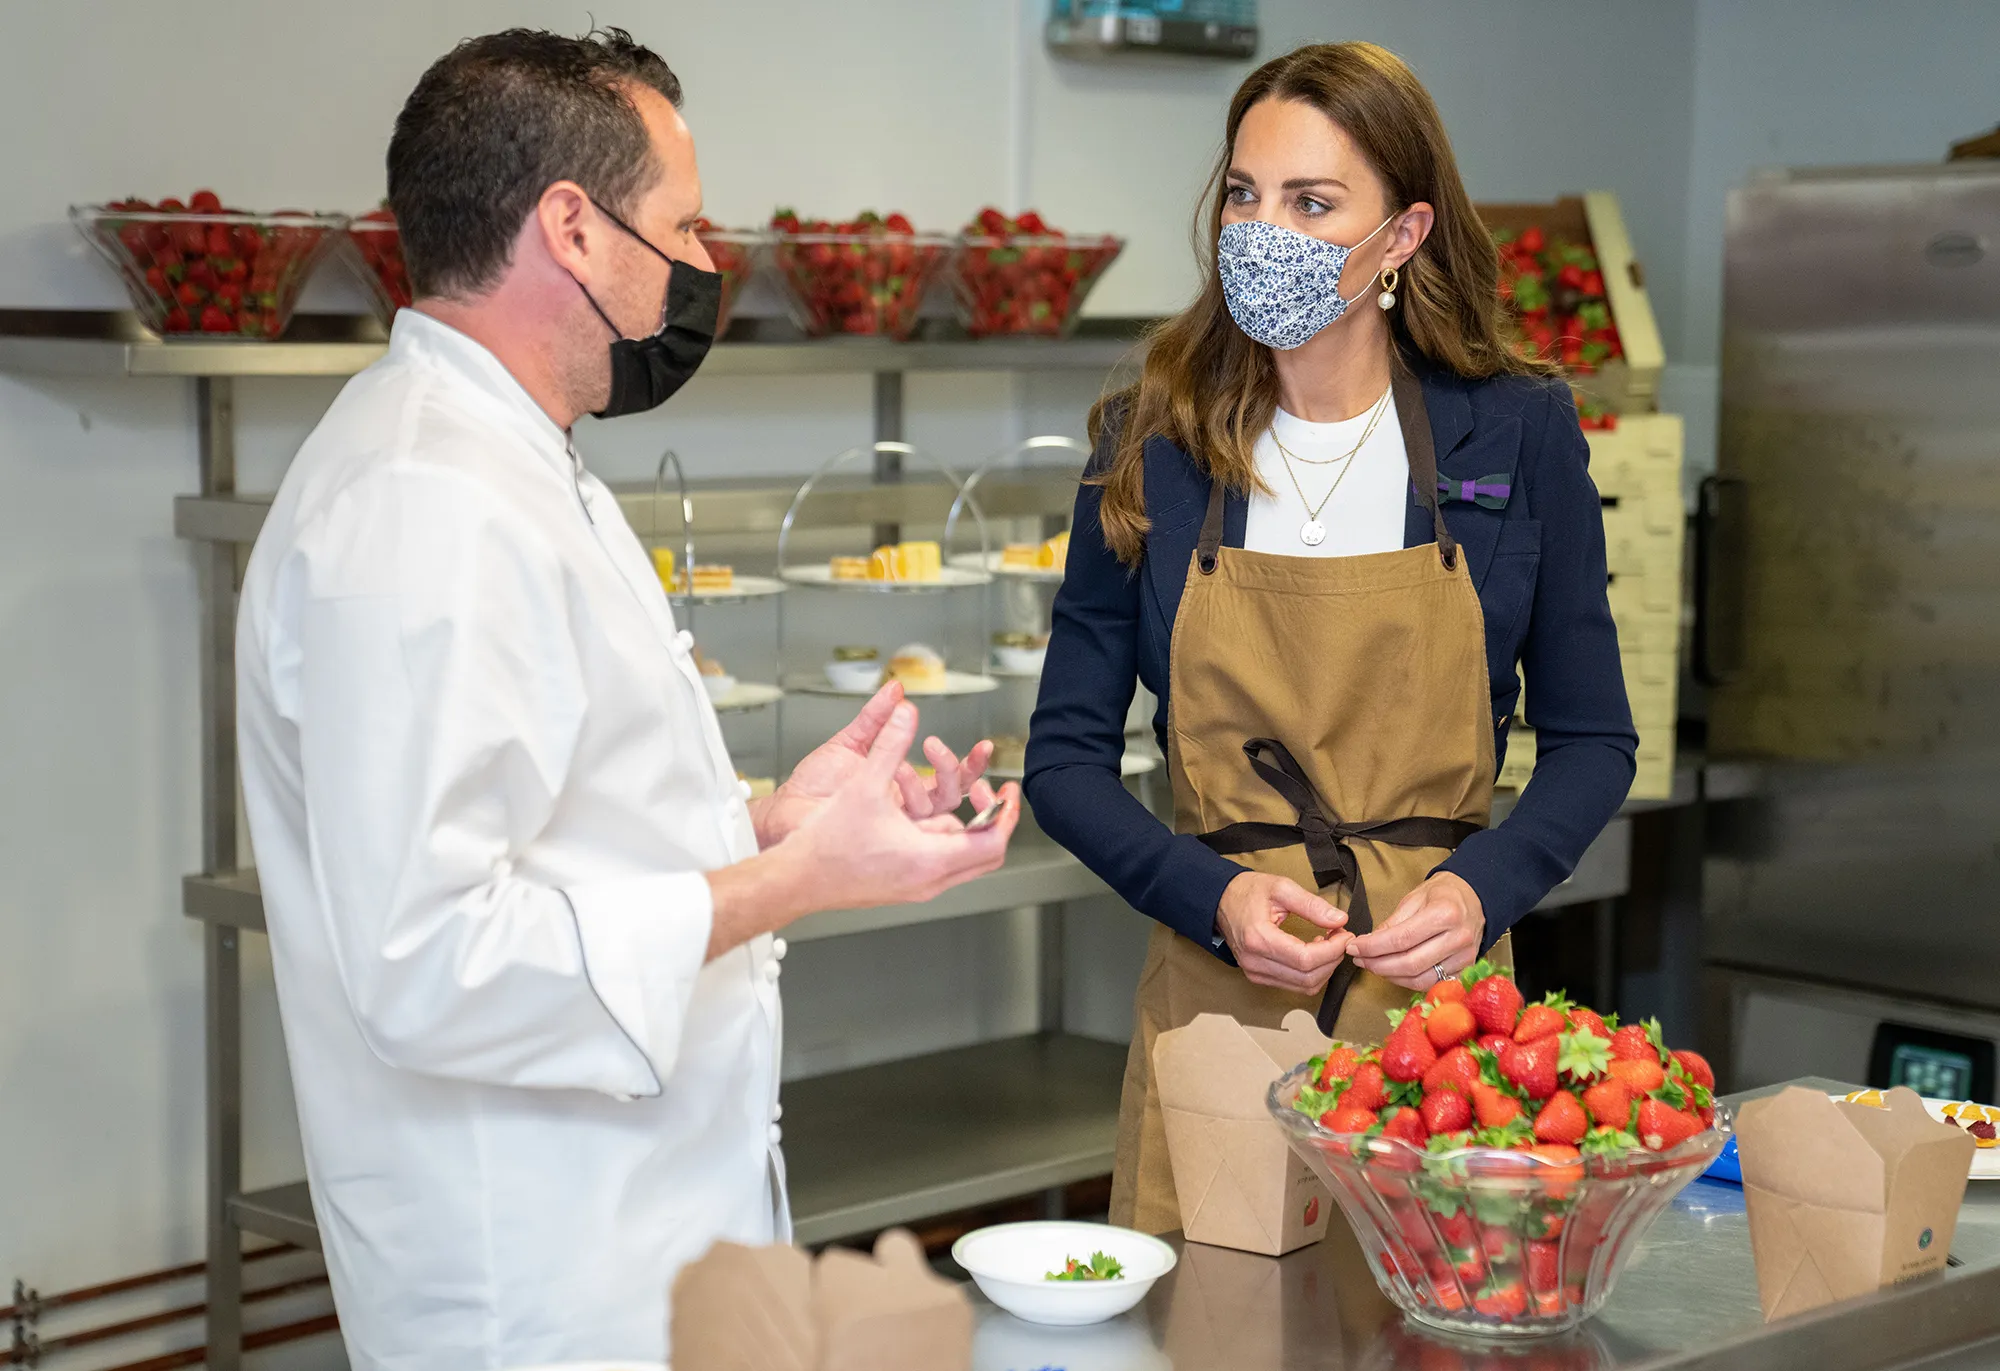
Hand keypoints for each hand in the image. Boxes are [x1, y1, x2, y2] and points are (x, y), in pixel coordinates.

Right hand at [776, 697, 1019, 911]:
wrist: (796, 878)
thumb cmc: (826, 842)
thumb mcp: (865, 784)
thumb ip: (891, 744)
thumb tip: (907, 711)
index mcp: (929, 858)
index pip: (992, 841)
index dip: (1006, 812)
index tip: (1008, 790)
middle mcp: (929, 879)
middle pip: (986, 855)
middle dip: (993, 818)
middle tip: (989, 791)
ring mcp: (917, 887)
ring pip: (964, 860)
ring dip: (968, 827)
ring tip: (958, 795)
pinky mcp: (904, 886)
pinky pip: (943, 865)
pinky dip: (947, 839)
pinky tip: (927, 816)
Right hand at [1214, 872, 1350, 993]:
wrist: (1221, 900)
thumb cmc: (1247, 892)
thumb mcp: (1281, 888)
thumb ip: (1311, 905)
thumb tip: (1339, 919)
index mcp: (1259, 938)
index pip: (1306, 959)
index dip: (1332, 950)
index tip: (1344, 933)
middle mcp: (1255, 961)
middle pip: (1308, 977)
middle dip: (1332, 959)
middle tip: (1340, 937)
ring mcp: (1255, 972)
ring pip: (1304, 986)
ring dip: (1324, 968)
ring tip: (1328, 944)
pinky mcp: (1258, 976)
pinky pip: (1294, 986)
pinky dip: (1311, 973)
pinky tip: (1314, 953)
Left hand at [1347, 872, 1484, 990]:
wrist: (1475, 897)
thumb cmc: (1443, 894)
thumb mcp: (1414, 898)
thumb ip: (1392, 923)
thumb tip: (1368, 943)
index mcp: (1445, 914)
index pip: (1401, 939)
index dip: (1372, 947)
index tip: (1354, 947)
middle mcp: (1458, 938)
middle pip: (1410, 963)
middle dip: (1378, 964)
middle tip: (1359, 959)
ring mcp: (1464, 957)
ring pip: (1420, 979)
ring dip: (1391, 976)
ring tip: (1373, 966)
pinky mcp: (1465, 969)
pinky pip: (1431, 983)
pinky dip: (1408, 981)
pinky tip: (1394, 973)